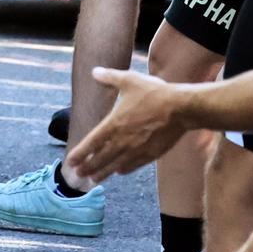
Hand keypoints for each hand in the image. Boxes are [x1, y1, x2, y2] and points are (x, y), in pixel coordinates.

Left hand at [69, 67, 190, 185]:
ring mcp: (137, 149)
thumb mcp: (129, 80)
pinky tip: (119, 172)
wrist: (181, 108)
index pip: (92, 143)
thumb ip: (110, 77)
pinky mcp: (151, 154)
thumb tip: (94, 71)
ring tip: (93, 180)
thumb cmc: (154, 94)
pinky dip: (124, 169)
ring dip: (103, 173)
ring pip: (116, 165)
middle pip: (101, 158)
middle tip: (78, 176)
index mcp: (114, 124)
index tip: (71, 162)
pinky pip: (133, 165)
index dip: (80, 153)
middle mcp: (123, 140)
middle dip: (88, 168)